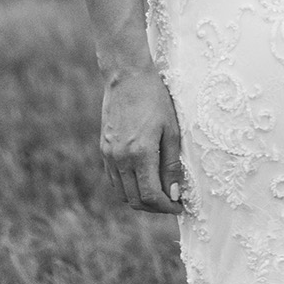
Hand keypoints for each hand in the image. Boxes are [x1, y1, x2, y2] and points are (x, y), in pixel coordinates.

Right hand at [100, 64, 182, 213]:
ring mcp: (109, 155)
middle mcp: (121, 159)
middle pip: (135, 200)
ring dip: (140, 200)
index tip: (179, 207)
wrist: (127, 76)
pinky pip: (114, 180)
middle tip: (171, 202)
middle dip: (155, 207)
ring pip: (123, 193)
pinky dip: (128, 187)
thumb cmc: (155, 98)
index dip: (166, 207)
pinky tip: (142, 178)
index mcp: (140, 153)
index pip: (151, 196)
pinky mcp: (104, 150)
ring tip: (158, 192)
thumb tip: (175, 193)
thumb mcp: (171, 129)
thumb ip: (172, 164)